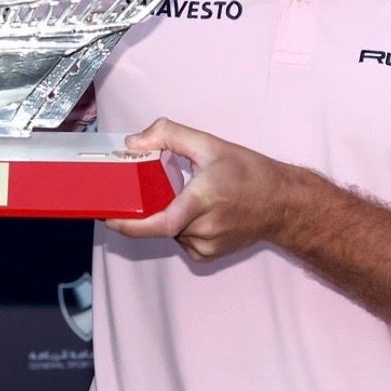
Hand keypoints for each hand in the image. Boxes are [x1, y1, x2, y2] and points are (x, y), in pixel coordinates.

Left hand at [106, 118, 294, 260]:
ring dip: (166, 216)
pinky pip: (181, 241)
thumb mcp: (208, 144)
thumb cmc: (248, 172)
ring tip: (184, 196)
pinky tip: (196, 212)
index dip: (132, 224)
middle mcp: (205, 227)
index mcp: (203, 199)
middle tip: (140, 192)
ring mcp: (208, 245)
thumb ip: (168, 135)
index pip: (162, 221)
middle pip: (160, 223)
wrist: (282, 203)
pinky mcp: (209, 255)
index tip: (109, 217)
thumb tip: (133, 142)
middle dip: (147, 208)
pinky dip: (179, 227)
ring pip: (169, 232)